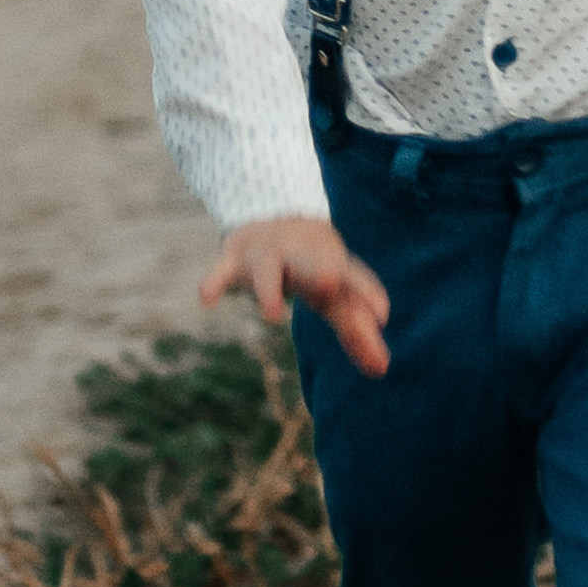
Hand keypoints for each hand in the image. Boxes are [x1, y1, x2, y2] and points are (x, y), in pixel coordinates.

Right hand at [202, 216, 391, 374]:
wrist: (273, 217)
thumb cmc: (313, 268)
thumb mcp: (334, 296)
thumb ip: (357, 331)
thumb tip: (382, 369)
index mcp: (330, 265)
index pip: (352, 277)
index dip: (366, 293)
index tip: (382, 314)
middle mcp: (300, 257)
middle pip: (311, 262)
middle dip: (318, 270)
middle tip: (329, 282)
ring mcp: (267, 256)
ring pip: (267, 268)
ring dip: (269, 288)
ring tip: (272, 314)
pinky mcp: (235, 259)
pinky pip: (222, 270)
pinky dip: (215, 281)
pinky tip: (206, 298)